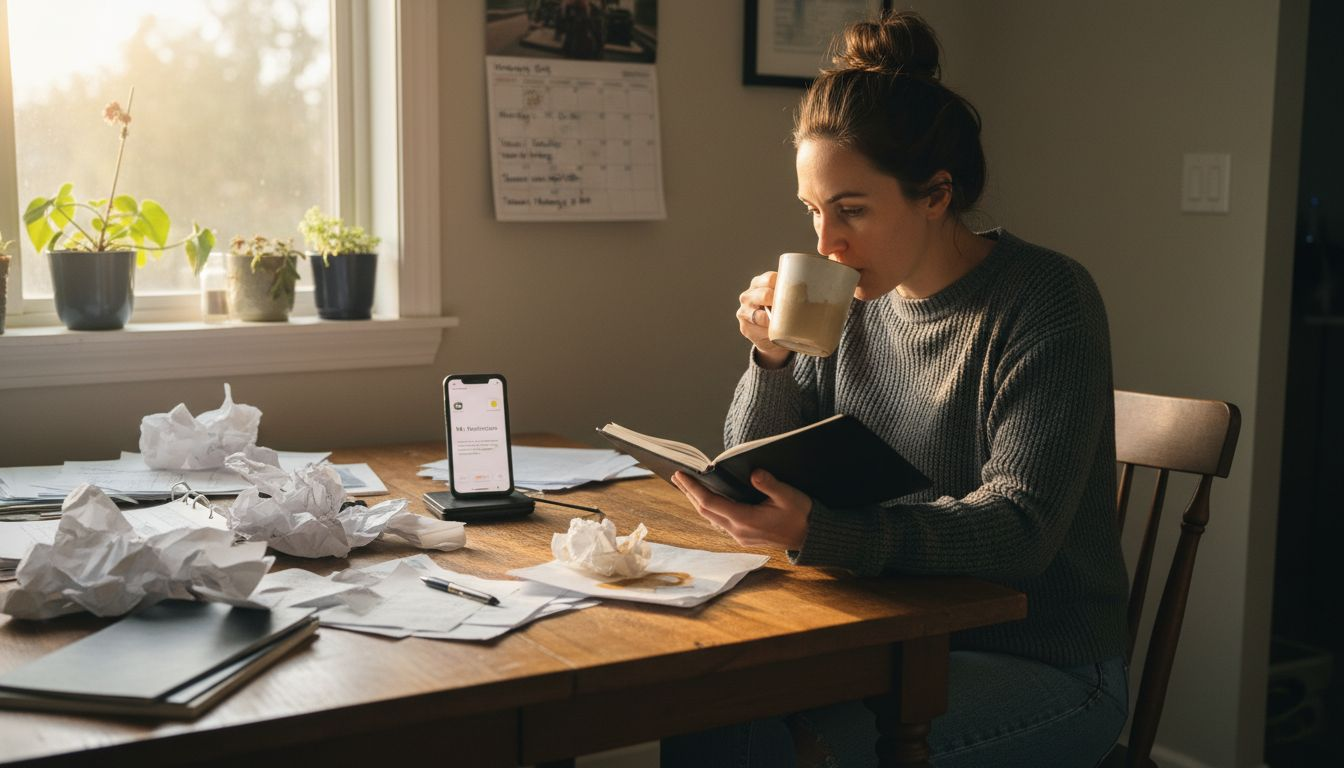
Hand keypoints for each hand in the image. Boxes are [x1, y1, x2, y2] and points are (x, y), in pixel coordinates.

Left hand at [670, 469, 810, 549]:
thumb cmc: (802, 515)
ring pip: (710, 517)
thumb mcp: (789, 496)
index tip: (681, 475)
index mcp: (746, 520)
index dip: (693, 488)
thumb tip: (753, 473)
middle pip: (705, 511)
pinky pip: (719, 521)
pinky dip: (709, 508)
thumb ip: (770, 484)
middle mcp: (738, 530)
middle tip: (677, 476)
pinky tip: (708, 499)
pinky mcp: (743, 536)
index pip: (710, 503)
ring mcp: (740, 536)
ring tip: (688, 485)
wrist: (811, 537)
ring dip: (698, 501)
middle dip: (689, 493)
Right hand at [736, 271, 789, 368]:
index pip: (770, 278)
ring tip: (783, 321)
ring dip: (771, 319)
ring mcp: (744, 311)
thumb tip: (829, 287)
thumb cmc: (783, 312)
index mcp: (759, 283)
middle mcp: (748, 295)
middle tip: (792, 308)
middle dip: (778, 301)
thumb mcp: (787, 298)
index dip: (783, 284)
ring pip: (757, 314)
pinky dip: (767, 330)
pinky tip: (774, 331)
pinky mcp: (745, 327)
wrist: (772, 335)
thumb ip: (798, 291)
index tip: (797, 292)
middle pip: (763, 294)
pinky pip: (756, 329)